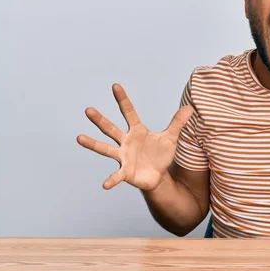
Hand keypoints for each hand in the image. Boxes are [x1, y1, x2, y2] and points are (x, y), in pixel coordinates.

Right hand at [77, 84, 192, 190]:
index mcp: (136, 131)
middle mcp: (125, 141)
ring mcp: (123, 156)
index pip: (129, 112)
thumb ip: (178, 123)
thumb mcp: (171, 138)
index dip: (123, 100)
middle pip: (111, 128)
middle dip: (100, 120)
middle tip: (88, 110)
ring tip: (80, 138)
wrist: (158, 175)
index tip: (115, 86)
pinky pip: (116, 175)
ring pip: (105, 149)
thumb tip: (190, 107)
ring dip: (93, 144)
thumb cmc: (161, 154)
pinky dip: (111, 180)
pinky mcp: (125, 172)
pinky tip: (105, 185)